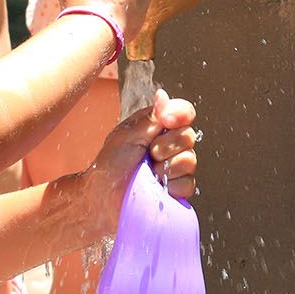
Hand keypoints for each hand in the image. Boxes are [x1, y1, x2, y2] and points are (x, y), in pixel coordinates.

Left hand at [86, 89, 198, 232]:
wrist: (104, 198)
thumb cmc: (110, 165)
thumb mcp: (127, 135)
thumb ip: (151, 117)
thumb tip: (163, 94)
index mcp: (158, 127)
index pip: (183, 113)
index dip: (180, 115)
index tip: (166, 120)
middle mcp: (170, 145)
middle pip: (189, 136)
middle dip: (166, 146)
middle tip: (148, 155)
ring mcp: (175, 168)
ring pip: (190, 161)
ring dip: (167, 168)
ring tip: (149, 174)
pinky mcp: (177, 190)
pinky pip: (188, 184)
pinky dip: (171, 187)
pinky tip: (157, 187)